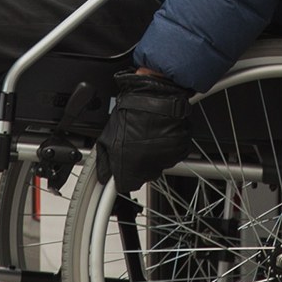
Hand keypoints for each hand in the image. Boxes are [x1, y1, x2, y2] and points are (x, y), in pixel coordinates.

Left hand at [95, 71, 192, 190]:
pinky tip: (158, 134)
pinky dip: (166, 147)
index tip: (122, 169)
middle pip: (143, 176)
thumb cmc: (132, 112)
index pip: (126, 186)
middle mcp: (149, 169)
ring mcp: (166, 160)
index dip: (123, 176)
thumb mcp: (107, 137)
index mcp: (129, 169)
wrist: (156, 96)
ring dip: (152, 155)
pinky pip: (171, 154)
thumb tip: (102, 175)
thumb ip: (104, 161)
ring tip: (147, 136)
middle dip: (138, 164)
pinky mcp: (179, 151)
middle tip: (135, 145)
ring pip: (158, 165)